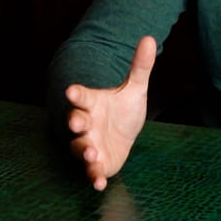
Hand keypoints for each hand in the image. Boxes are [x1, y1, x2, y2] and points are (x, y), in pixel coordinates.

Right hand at [65, 36, 156, 190]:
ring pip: (80, 147)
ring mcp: (89, 144)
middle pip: (76, 122)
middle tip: (77, 122)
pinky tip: (98, 183)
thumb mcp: (135, 88)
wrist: (124, 134)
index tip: (71, 90)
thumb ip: (139, 66)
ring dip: (84, 151)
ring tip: (90, 152)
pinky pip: (92, 171)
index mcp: (92, 102)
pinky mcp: (97, 163)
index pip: (82, 96)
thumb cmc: (123, 109)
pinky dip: (94, 176)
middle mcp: (87, 123)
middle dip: (75, 122)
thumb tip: (149, 38)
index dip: (76, 93)